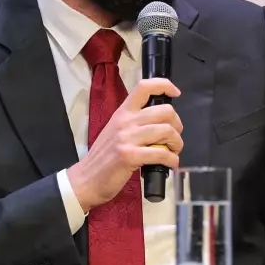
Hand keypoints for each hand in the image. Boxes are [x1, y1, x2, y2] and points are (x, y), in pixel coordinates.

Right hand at [66, 78, 182, 211]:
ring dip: (177, 143)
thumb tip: (161, 122)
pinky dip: (172, 160)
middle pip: (165, 111)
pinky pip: (161, 154)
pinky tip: (170, 164)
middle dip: (177, 125)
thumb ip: (134, 122)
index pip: (144, 87)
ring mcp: (127, 138)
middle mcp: (125, 121)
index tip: (175, 93)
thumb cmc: (104, 156)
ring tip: (172, 152)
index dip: (164, 85)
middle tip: (173, 138)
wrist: (87, 178)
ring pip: (167, 131)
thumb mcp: (116, 130)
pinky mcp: (130, 156)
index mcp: (122, 112)